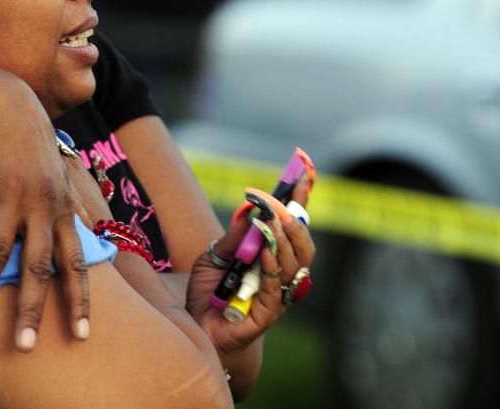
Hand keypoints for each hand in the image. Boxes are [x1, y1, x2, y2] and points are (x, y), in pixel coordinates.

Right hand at [0, 71, 89, 350]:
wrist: (5, 98)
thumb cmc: (33, 139)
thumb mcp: (61, 171)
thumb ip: (75, 202)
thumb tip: (93, 225)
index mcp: (60, 208)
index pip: (74, 262)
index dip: (79, 299)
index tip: (82, 335)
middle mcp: (38, 206)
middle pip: (36, 266)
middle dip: (32, 309)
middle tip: (25, 346)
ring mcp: (7, 194)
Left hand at [186, 190, 315, 363]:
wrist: (195, 327)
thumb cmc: (209, 291)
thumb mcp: (215, 255)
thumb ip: (234, 236)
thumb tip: (250, 208)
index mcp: (272, 256)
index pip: (293, 226)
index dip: (300, 200)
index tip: (304, 171)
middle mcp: (281, 274)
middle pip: (303, 245)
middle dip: (293, 221)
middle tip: (275, 204)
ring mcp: (277, 295)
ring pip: (294, 265)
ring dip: (282, 241)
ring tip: (269, 223)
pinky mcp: (267, 314)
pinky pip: (276, 289)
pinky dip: (271, 267)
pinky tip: (263, 252)